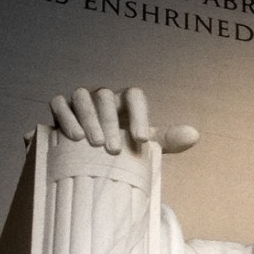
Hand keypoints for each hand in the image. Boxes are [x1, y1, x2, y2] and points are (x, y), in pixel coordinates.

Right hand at [48, 87, 198, 154]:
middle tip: (112, 150)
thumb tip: (195, 135)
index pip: (134, 96)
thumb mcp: (144, 145)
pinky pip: (59, 104)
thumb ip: (167, 140)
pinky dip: (65, 117)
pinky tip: (73, 137)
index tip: (141, 140)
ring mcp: (80, 101)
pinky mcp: (60, 109)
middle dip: (109, 122)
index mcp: (125, 103)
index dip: (139, 115)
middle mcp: (102, 97)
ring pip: (81, 97)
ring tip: (94, 144)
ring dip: (88, 119)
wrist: (90, 158)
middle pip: (106, 98)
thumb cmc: (122, 148)